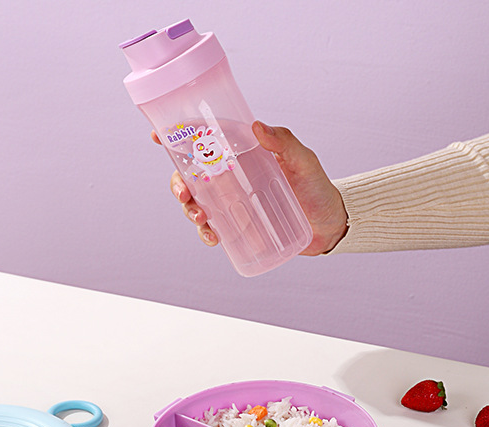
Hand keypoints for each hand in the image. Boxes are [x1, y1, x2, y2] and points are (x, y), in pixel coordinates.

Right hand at [158, 121, 347, 254]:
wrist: (330, 225)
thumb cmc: (318, 188)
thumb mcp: (304, 162)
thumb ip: (284, 143)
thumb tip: (258, 127)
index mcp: (244, 153)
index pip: (206, 139)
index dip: (179, 136)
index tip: (158, 137)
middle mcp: (234, 175)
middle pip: (193, 174)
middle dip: (179, 183)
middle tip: (184, 195)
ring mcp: (235, 201)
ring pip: (199, 201)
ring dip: (189, 209)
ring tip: (199, 218)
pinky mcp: (241, 225)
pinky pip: (215, 227)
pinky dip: (207, 232)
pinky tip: (212, 237)